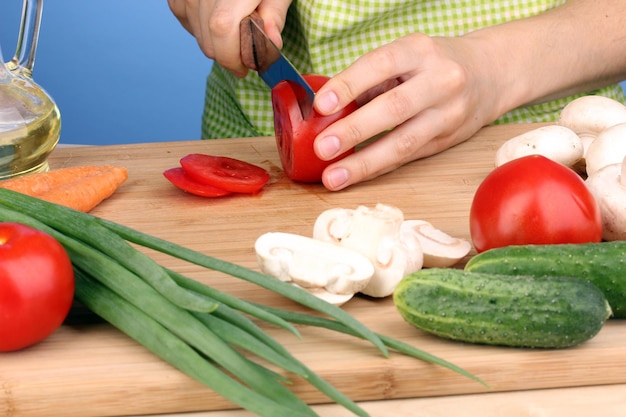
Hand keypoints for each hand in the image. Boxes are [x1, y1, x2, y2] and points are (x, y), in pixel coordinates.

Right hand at [167, 0, 291, 75]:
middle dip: (228, 55)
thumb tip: (272, 44)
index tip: (246, 68)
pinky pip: (184, 20)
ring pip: (197, 34)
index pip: (222, 30)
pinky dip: (200, 29)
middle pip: (208, 38)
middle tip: (245, 56)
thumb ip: (275, 15)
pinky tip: (216, 22)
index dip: (233, 57)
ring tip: (235, 33)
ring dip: (216, 43)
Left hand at [312, 33, 504, 190]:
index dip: (349, 85)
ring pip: (404, 142)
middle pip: (394, 108)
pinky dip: (378, 168)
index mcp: (420, 51)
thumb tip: (324, 110)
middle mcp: (440, 80)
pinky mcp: (447, 140)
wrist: (490, 74)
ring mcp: (448, 113)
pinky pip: (408, 157)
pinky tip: (355, 176)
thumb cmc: (433, 63)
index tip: (321, 105)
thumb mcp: (405, 56)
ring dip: (364, 162)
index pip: (381, 64)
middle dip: (355, 130)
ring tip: (334, 176)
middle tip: (322, 147)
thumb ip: (370, 79)